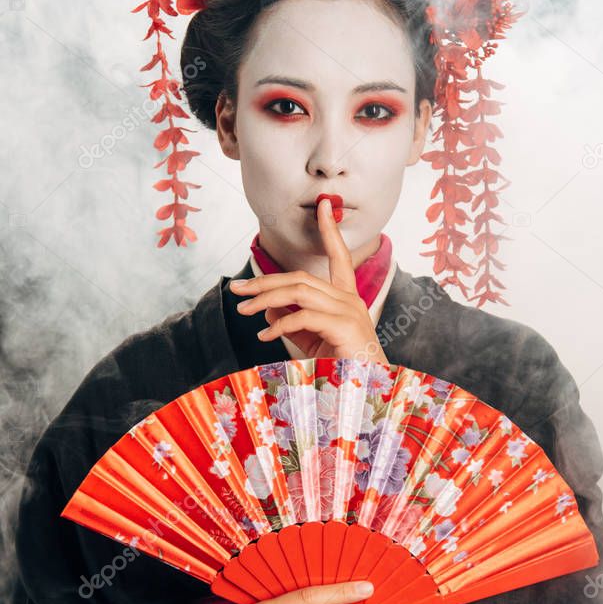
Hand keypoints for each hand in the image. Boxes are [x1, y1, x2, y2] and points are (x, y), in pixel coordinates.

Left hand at [229, 198, 389, 363]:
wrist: (364, 397)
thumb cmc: (340, 370)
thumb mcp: (311, 341)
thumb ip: (292, 323)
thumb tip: (267, 309)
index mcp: (346, 300)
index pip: (339, 258)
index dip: (330, 230)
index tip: (323, 206)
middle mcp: (350, 300)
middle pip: (301, 277)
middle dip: (265, 281)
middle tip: (237, 289)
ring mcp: (349, 311)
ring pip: (299, 291)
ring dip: (265, 298)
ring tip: (243, 309)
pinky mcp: (344, 326)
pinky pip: (302, 316)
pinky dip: (279, 324)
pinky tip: (264, 336)